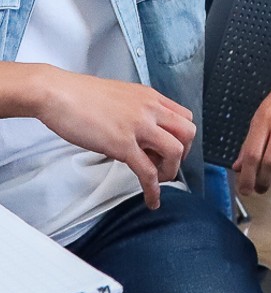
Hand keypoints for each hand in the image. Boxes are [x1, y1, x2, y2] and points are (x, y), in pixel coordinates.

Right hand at [39, 69, 194, 209]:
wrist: (61, 94)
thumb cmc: (83, 96)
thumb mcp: (122, 97)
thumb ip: (137, 111)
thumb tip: (141, 132)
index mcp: (151, 97)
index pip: (185, 116)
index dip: (183, 137)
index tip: (172, 150)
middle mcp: (151, 109)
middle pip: (188, 132)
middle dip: (183, 154)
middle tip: (168, 166)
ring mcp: (139, 126)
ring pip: (175, 151)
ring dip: (171, 171)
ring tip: (159, 181)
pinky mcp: (122, 144)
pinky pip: (147, 170)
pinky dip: (153, 188)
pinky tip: (151, 199)